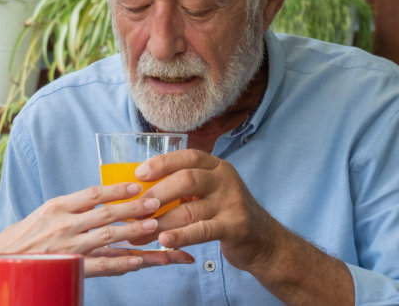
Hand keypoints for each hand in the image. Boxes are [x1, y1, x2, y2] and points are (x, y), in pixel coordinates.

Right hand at [0, 183, 186, 276]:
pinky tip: (137, 261)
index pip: (92, 193)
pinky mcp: (68, 267)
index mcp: (56, 207)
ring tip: (154, 227)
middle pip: (105, 213)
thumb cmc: (20, 239)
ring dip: (133, 231)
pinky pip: (100, 265)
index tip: (136, 184)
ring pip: (107, 237)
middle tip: (155, 202)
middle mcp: (62, 224)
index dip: (116, 188)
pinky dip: (120, 262)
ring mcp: (67, 247)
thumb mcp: (41, 214)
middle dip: (133, 207)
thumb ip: (68, 209)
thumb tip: (96, 199)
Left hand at [137, 149, 291, 272]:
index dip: (162, 163)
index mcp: (216, 167)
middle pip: (186, 179)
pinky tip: (164, 242)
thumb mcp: (209, 192)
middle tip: (135, 209)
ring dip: (161, 222)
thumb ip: (184, 186)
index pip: (188, 156)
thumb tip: (141, 190)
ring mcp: (232, 203)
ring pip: (190, 210)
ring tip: (140, 233)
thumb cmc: (225, 213)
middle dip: (157, 194)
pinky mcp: (234, 227)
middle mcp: (225, 180)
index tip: (139, 174)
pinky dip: (181, 236)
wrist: (263, 240)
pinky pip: (202, 230)